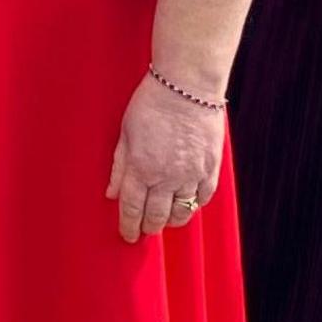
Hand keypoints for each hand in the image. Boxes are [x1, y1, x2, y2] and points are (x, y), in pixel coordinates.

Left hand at [106, 70, 228, 242]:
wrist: (186, 87)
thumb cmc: (151, 104)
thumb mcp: (125, 133)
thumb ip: (119, 166)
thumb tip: (111, 192)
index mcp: (141, 168)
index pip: (132, 209)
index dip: (129, 226)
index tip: (127, 235)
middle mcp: (166, 177)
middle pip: (157, 216)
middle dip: (148, 227)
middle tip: (144, 231)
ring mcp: (191, 175)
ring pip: (182, 212)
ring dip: (171, 221)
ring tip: (164, 221)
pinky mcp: (210, 169)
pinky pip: (203, 198)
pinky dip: (194, 205)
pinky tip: (186, 205)